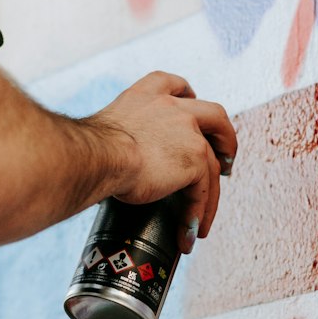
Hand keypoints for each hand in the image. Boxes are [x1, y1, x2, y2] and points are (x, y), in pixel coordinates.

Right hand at [88, 72, 237, 252]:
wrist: (99, 156)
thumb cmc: (91, 151)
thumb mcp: (108, 131)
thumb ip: (122, 138)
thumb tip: (116, 162)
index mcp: (146, 95)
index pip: (176, 85)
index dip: (189, 95)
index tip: (193, 104)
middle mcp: (172, 107)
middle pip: (214, 115)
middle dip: (225, 138)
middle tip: (226, 160)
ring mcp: (188, 131)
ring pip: (211, 164)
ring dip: (211, 194)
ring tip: (203, 220)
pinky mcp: (194, 159)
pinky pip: (204, 190)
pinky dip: (198, 213)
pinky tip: (189, 232)